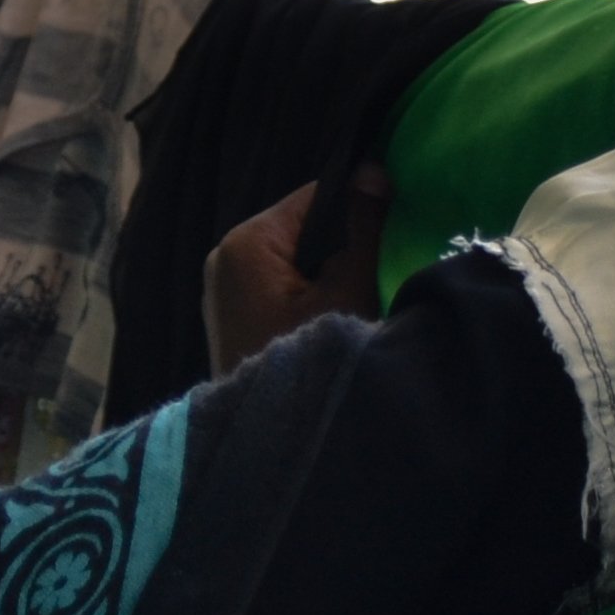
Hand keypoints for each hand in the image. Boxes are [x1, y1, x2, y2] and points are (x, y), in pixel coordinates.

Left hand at [203, 164, 390, 376]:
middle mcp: (223, 256)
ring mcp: (222, 289)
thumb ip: (362, 228)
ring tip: (354, 301)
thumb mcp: (348, 291)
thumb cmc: (311, 360)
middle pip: (302, 228)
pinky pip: (278, 286)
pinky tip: (329, 321)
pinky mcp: (231, 317)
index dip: (358, 208)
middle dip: (340, 245)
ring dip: (326, 274)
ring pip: (293, 259)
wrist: (272, 444)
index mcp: (246, 241)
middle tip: (374, 275)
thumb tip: (372, 169)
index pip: (314, 196)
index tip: (393, 231)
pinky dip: (307, 295)